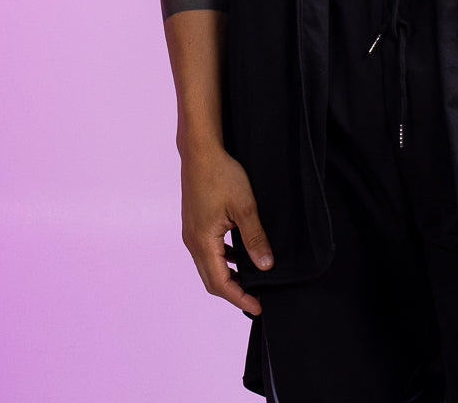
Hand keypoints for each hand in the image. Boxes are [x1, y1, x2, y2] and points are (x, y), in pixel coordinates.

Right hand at [180, 146, 274, 313]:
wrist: (201, 151)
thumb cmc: (221, 174)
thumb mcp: (244, 206)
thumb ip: (254, 238)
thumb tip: (266, 266)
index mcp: (203, 241)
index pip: (220, 283)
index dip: (240, 298)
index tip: (258, 306)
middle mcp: (192, 242)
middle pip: (211, 280)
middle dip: (234, 292)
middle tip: (257, 298)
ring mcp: (192, 233)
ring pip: (209, 266)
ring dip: (228, 277)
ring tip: (251, 280)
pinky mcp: (195, 224)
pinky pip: (208, 251)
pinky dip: (224, 260)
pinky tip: (240, 255)